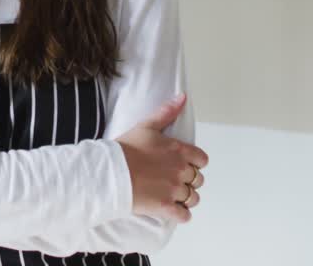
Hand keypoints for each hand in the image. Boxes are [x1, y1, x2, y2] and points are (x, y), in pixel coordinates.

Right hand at [115, 93, 207, 222]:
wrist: (110, 171)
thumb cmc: (126, 148)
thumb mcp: (147, 126)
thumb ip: (167, 112)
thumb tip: (183, 97)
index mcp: (179, 151)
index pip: (202, 160)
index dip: (194, 162)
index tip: (183, 164)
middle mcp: (181, 171)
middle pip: (198, 180)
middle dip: (188, 180)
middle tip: (173, 180)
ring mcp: (174, 190)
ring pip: (193, 198)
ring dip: (186, 198)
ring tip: (172, 195)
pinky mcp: (166, 207)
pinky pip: (184, 215)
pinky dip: (181, 214)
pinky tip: (173, 211)